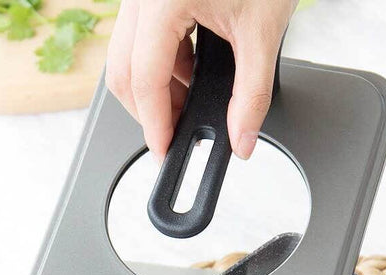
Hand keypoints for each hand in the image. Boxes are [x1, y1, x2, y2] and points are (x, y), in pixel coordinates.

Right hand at [106, 0, 297, 160]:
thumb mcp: (262, 33)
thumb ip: (252, 95)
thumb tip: (241, 138)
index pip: (144, 78)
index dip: (154, 123)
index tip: (165, 149)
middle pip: (123, 72)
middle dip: (148, 111)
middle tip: (176, 133)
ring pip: (128, 59)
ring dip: (157, 91)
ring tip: (192, 104)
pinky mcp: (152, 0)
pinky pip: (143, 43)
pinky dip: (164, 69)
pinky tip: (192, 76)